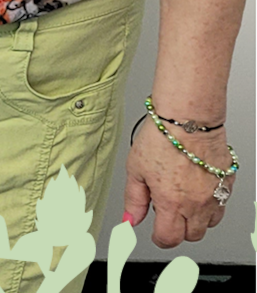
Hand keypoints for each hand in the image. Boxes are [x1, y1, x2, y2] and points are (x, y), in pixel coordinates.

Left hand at [122, 119, 231, 245]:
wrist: (188, 119)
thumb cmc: (161, 138)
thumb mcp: (135, 169)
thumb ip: (134, 199)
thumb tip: (130, 220)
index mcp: (172, 203)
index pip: (169, 238)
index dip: (159, 239)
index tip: (155, 233)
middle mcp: (197, 203)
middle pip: (192, 235)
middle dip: (178, 230)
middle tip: (167, 212)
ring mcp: (215, 194)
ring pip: (209, 223)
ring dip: (196, 218)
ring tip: (182, 198)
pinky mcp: (228, 182)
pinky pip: (222, 203)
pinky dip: (210, 203)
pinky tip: (197, 186)